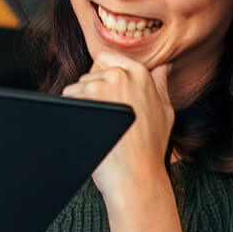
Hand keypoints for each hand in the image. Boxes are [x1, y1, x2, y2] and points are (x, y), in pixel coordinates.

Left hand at [60, 53, 173, 200]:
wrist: (135, 174)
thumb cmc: (150, 146)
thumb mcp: (165, 110)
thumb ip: (161, 84)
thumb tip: (163, 67)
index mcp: (139, 72)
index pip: (105, 57)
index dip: (101, 75)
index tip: (106, 96)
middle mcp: (119, 74)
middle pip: (89, 73)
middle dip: (92, 92)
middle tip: (106, 118)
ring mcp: (100, 87)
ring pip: (76, 86)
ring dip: (81, 103)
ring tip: (98, 125)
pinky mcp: (84, 101)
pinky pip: (67, 99)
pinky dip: (72, 111)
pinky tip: (88, 127)